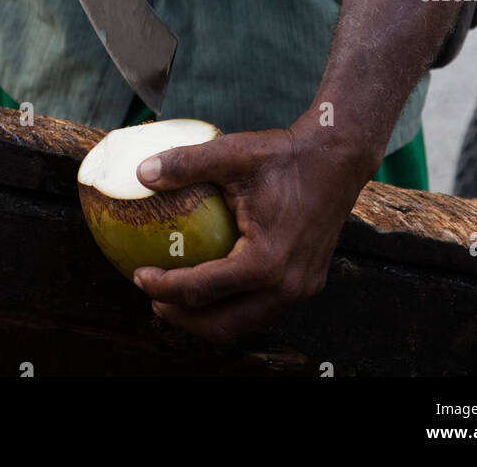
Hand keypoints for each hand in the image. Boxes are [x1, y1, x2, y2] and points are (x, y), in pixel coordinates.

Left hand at [132, 121, 372, 340]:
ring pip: (245, 323)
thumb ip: (186, 163)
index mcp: (265, 260)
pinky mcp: (307, 283)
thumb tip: (141, 173)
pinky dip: (233, 308)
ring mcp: (300, 289)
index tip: (138, 275)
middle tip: (152, 298)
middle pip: (223, 324)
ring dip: (208, 318)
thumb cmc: (286, 156)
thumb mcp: (233, 153)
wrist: (338, 159)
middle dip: (182, 318)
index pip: (202, 289)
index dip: (163, 287)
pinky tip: (215, 289)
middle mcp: (285, 285)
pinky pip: (263, 310)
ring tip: (177, 299)